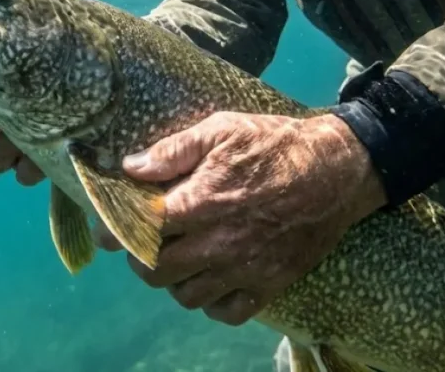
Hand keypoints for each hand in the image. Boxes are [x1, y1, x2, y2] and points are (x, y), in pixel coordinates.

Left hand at [93, 112, 386, 325]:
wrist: (336, 170)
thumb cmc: (273, 144)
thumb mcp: (220, 130)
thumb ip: (173, 151)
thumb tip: (130, 167)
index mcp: (202, 201)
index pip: (142, 229)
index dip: (117, 232)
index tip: (107, 232)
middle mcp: (220, 242)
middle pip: (156, 271)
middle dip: (140, 259)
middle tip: (141, 244)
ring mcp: (245, 268)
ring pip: (187, 296)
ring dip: (172, 281)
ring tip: (175, 260)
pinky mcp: (269, 284)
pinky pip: (227, 313)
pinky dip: (211, 303)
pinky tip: (209, 279)